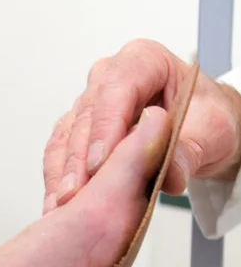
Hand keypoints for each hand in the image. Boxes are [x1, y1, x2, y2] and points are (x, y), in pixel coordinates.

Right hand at [43, 39, 240, 212]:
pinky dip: (58, 178)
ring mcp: (90, 104)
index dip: (105, 128)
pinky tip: (57, 203)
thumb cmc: (204, 118)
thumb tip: (169, 174)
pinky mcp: (79, 131)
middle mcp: (109, 79)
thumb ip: (189, 151)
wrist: (199, 132)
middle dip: (79, 159)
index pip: (117, 89)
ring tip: (62, 205)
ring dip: (63, 172)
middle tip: (76, 194)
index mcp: (143, 61)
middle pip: (86, 116)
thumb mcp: (211, 133)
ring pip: (67, 135)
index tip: (100, 164)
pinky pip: (60, 152)